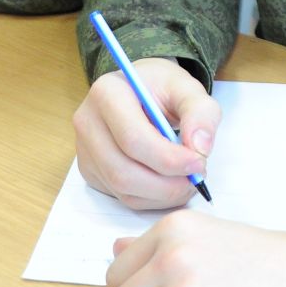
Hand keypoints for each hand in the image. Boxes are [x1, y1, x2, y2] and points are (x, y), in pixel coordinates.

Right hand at [74, 59, 220, 210]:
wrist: (139, 90)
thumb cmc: (160, 88)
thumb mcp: (186, 87)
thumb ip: (200, 112)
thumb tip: (200, 147)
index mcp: (107, 93)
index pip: (133, 138)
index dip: (168, 158)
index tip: (199, 163)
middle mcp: (88, 122)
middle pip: (123, 170)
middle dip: (166, 184)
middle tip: (196, 178)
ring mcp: (85, 150)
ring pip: (122, 188)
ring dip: (161, 194)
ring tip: (187, 181)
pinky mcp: (91, 171)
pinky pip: (122, 196)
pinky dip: (152, 199)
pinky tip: (170, 184)